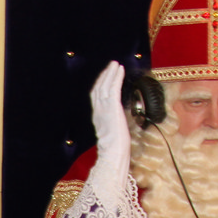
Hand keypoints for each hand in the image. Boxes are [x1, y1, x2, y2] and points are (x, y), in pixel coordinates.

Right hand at [89, 61, 131, 205]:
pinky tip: (120, 69)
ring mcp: (104, 109)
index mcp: (98, 118)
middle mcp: (98, 111)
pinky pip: (113, 87)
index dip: (100, 85)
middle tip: (110, 65)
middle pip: (98, 88)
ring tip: (116, 64)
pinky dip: (116, 77)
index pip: (96, 97)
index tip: (105, 77)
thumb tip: (117, 124)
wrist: (114, 153)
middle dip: (104, 76)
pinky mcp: (112, 107)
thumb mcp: (112, 134)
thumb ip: (112, 126)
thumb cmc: (115, 149)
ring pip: (105, 86)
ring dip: (110, 73)